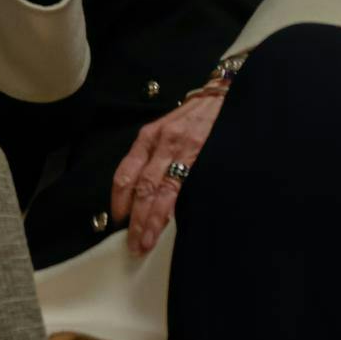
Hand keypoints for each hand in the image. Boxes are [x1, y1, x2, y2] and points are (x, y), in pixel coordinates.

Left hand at [110, 89, 225, 255]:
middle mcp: (160, 142)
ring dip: (151, 219)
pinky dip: (173, 206)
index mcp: (147, 138)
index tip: (117, 221)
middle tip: (133, 244)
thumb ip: (155, 157)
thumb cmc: (194, 118)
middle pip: (140, 187)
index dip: (119, 199)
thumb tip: (143, 194)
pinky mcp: (199, 151)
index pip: (125, 173)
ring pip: (160, 190)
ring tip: (146, 241)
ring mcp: (180, 147)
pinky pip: (182, 184)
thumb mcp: (167, 131)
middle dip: (135, 219)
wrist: (223, 95)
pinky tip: (170, 222)